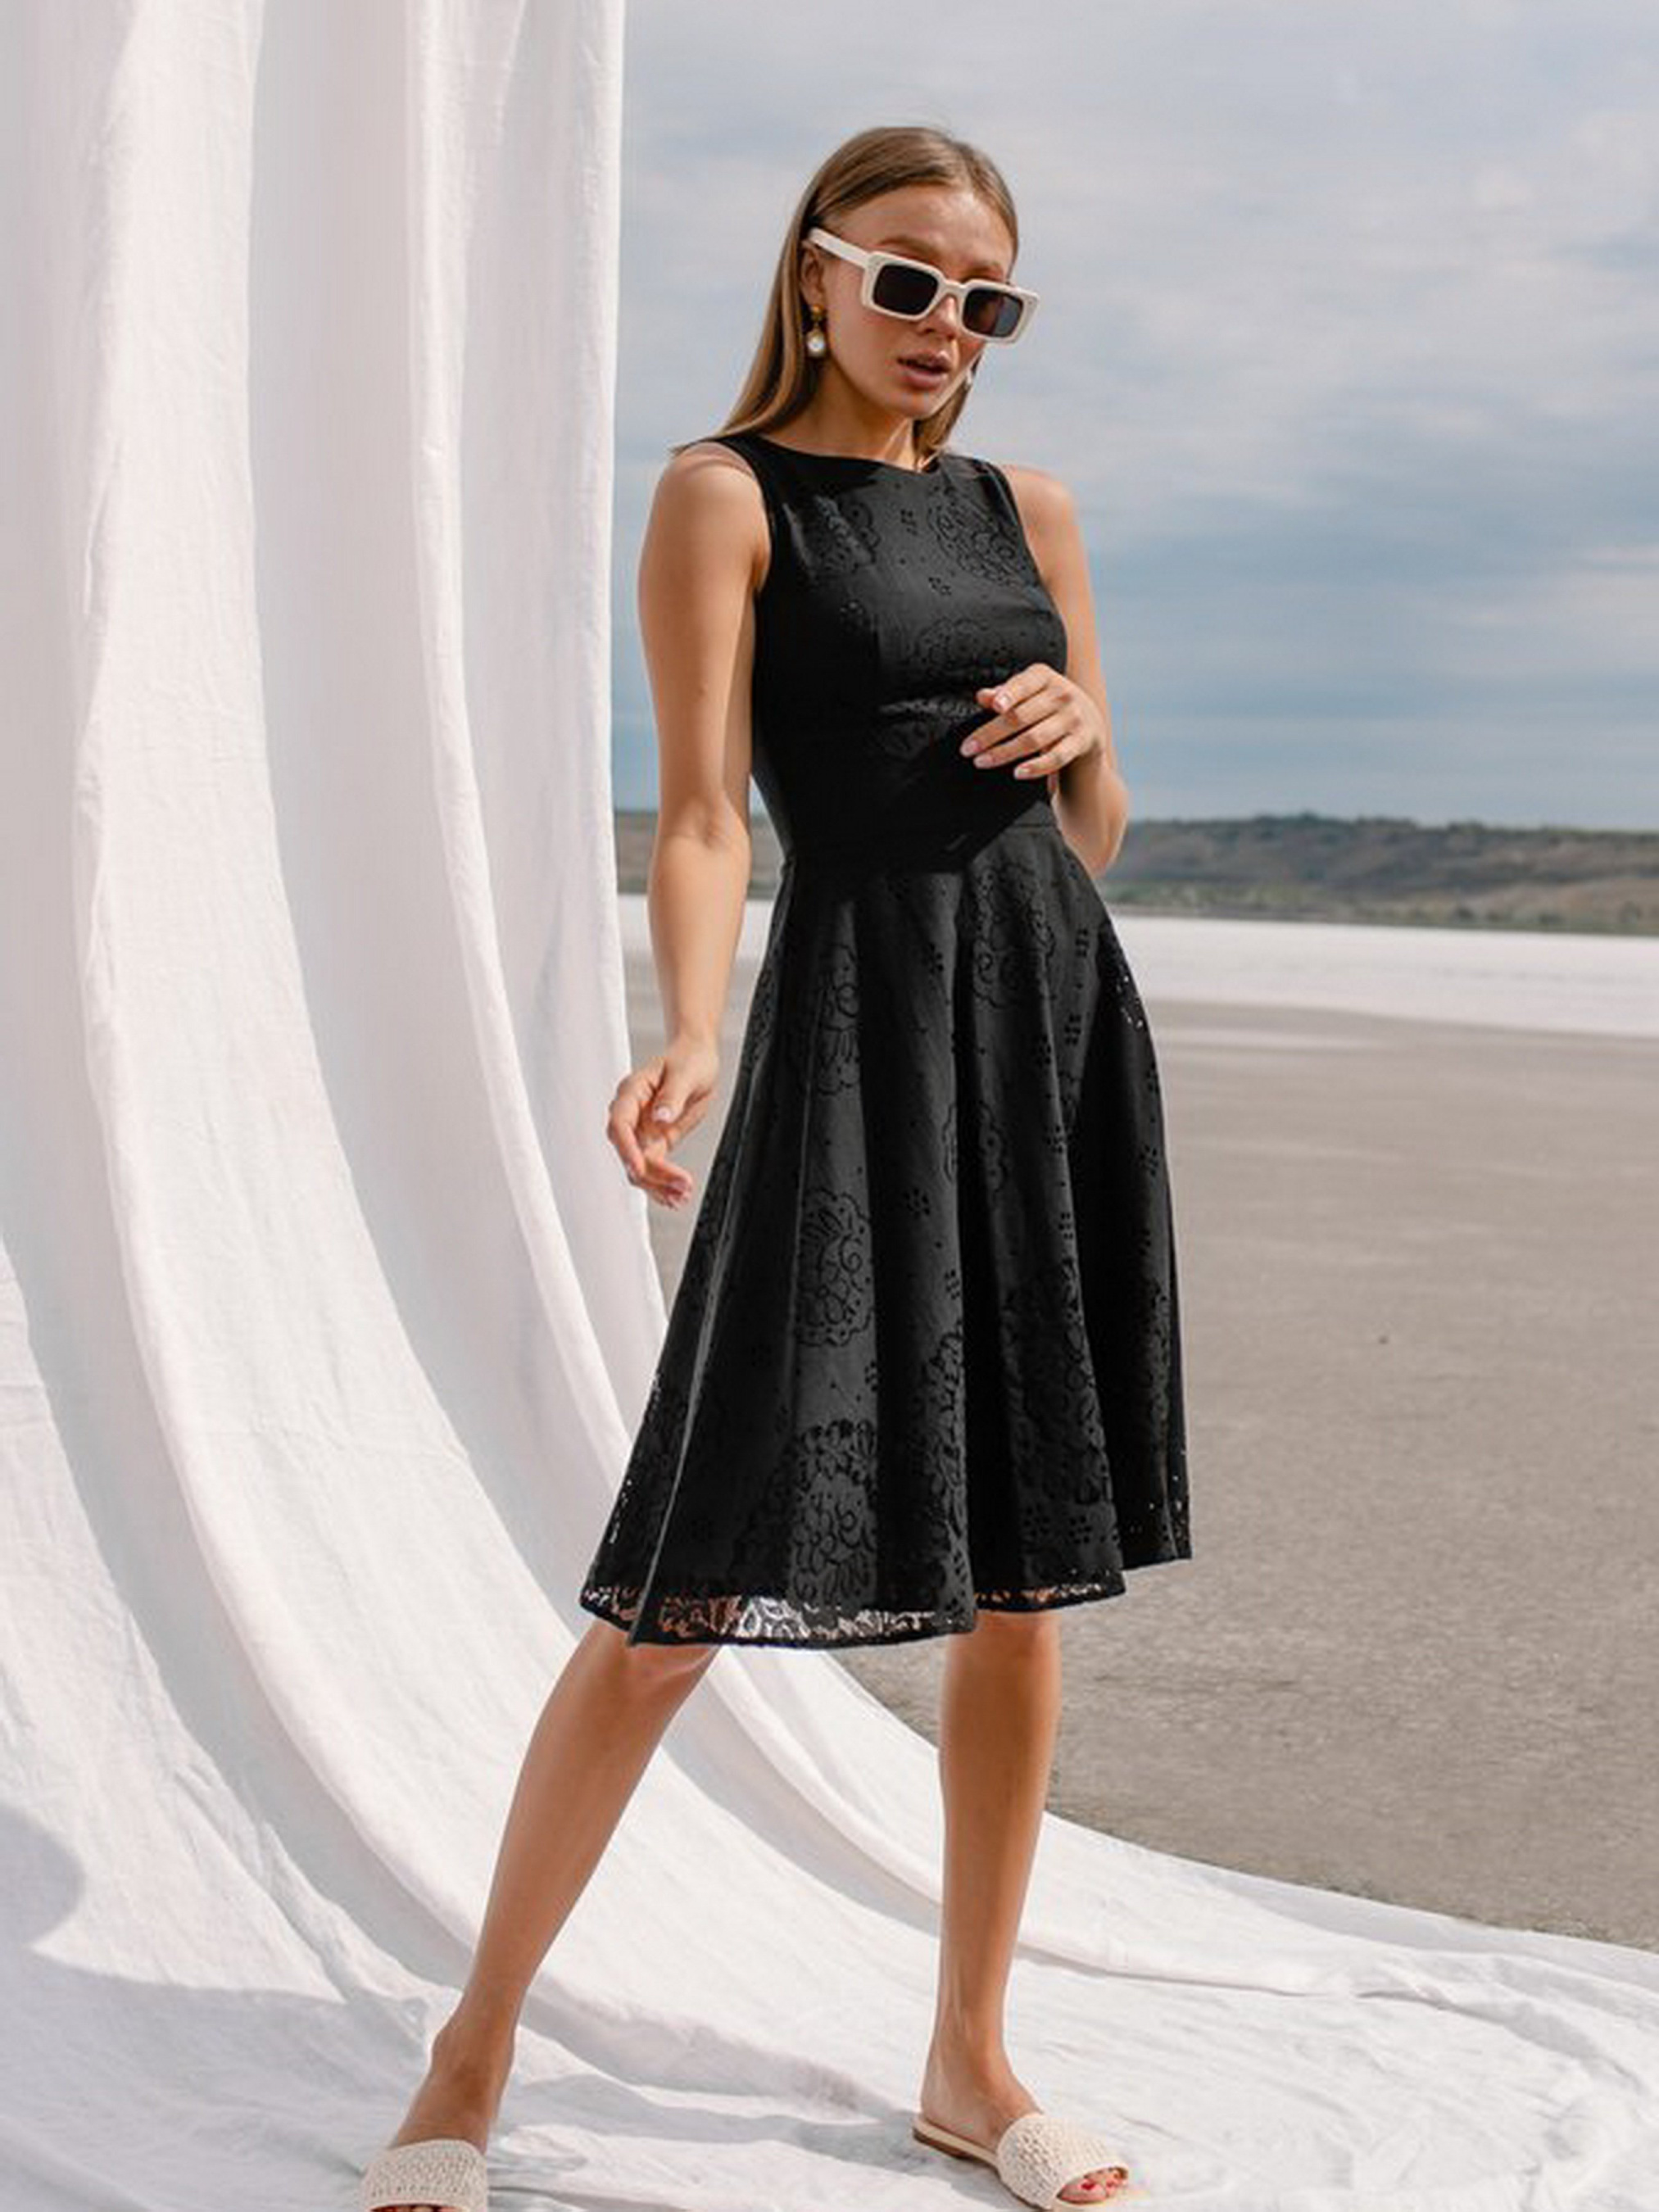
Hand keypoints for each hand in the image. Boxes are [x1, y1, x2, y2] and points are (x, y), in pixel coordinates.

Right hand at [606, 1035, 719, 1208]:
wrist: (697, 1060)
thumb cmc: (689, 1060)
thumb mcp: (686, 1073)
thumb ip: (672, 1096)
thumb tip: (660, 1117)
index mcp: (631, 1092)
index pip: (619, 1124)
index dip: (626, 1148)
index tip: (638, 1167)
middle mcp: (631, 1114)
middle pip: (628, 1151)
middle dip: (650, 1173)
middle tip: (679, 1186)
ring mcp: (641, 1130)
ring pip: (639, 1166)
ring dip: (658, 1185)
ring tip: (682, 1196)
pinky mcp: (654, 1142)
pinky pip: (653, 1167)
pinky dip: (663, 1184)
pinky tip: (676, 1197)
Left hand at [963, 664, 1105, 780]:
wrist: (1089, 722)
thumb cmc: (1048, 705)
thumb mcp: (1029, 692)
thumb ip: (1005, 693)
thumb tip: (982, 696)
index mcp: (1044, 677)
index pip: (1024, 684)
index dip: (1010, 694)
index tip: (994, 706)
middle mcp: (1062, 695)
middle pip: (1020, 717)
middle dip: (990, 734)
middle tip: (967, 748)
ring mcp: (1073, 719)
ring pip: (1034, 739)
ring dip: (1005, 752)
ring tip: (981, 761)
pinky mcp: (1080, 742)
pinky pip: (1056, 757)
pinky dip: (1036, 767)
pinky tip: (1017, 773)